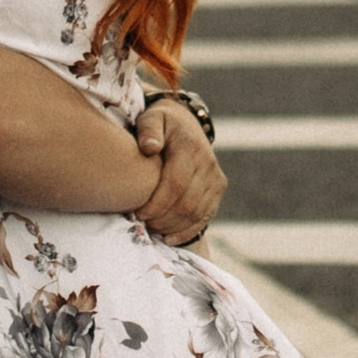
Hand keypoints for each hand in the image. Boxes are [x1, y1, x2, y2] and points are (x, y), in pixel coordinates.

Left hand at [135, 96, 224, 245]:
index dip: (157, 204)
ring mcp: (216, 177)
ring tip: (152, 229)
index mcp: (190, 147)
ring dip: (173, 227)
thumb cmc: (161, 123)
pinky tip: (169, 239)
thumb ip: (148, 130)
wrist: (186, 121)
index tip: (138, 213)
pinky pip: (205, 216)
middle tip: (142, 224)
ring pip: (196, 213)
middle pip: (187, 203)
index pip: (176, 184)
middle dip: (162, 219)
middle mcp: (207, 163)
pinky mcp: (219, 188)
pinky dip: (187, 232)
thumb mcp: (152, 118)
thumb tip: (149, 147)